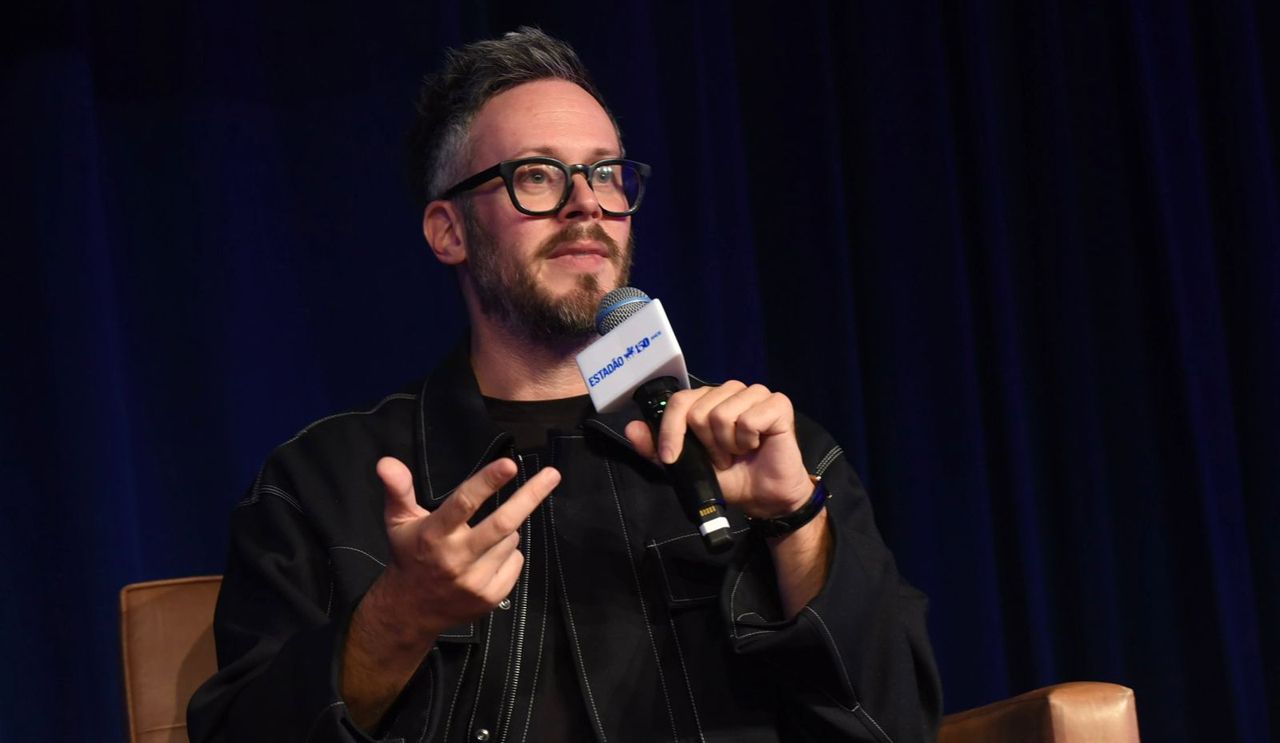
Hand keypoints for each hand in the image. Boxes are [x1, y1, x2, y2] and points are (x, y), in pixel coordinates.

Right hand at [375, 455, 559, 638]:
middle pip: (503, 524)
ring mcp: (475, 581)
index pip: (463, 503)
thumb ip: (397, 489)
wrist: (410, 610)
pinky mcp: (491, 596)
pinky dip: (508, 554)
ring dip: (506, 531)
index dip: (487, 482)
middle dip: (530, 497)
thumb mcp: (397, 521)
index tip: (510, 464)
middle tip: (552, 475)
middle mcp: (456, 558)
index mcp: (434, 535)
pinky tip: (486, 559)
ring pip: (511, 540)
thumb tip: (387, 462)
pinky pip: (516, 561)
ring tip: (481, 539)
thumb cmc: (409, 555)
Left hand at [624, 382, 812, 519]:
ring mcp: (755, 394)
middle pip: (699, 410)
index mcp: (707, 400)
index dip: (671, 430)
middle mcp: (730, 391)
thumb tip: (631, 428)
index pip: (679, 401)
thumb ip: (657, 449)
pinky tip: (757, 445)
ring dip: (727, 444)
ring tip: (738, 451)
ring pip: (722, 414)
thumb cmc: (729, 477)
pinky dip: (748, 440)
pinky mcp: (778, 404)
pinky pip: (750, 419)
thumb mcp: (685, 467)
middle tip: (722, 456)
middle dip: (707, 444)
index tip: (672, 458)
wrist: (763, 497)